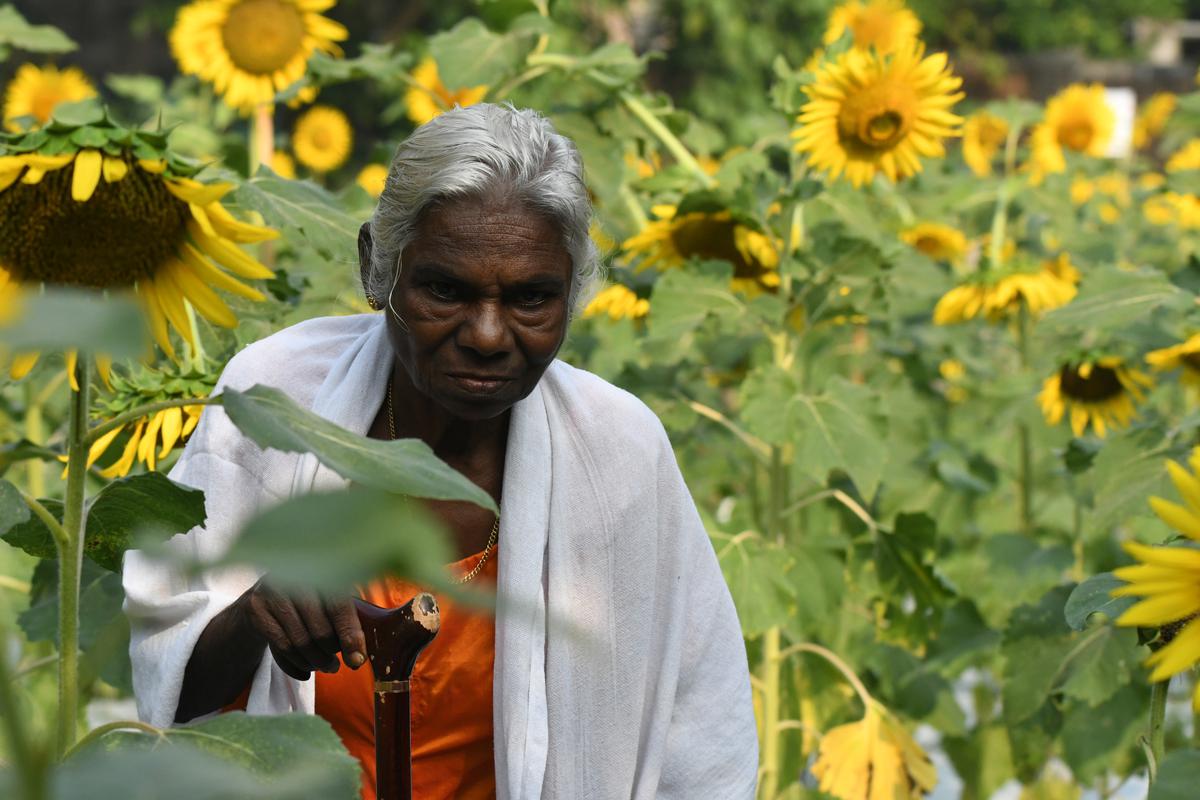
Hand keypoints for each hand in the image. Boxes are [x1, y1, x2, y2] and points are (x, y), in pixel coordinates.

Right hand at [242, 580, 366, 680]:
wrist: (258, 602)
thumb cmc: (303, 606)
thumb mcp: (325, 604)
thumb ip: (343, 620)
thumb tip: (358, 656)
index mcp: (321, 571)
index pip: (340, 606)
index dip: (350, 635)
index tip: (356, 659)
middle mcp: (297, 577)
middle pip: (320, 628)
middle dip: (330, 653)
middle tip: (335, 665)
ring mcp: (273, 590)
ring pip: (300, 640)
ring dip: (315, 661)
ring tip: (324, 667)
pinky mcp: (256, 607)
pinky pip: (281, 646)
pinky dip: (296, 664)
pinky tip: (305, 670)